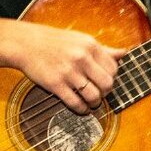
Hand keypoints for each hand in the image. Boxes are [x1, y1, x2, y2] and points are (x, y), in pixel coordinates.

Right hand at [0, 16, 122, 114]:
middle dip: (106, 93)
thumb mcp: (81, 40)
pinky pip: (75, 103)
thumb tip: (124, 53)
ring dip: (95, 104)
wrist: (26, 44)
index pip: (113, 68)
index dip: (112, 78)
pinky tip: (80, 108)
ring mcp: (68, 72)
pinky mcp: (55, 84)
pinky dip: (81, 110)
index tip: (104, 82)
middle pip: (107, 84)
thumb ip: (103, 49)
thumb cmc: (55, 42)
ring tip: (91, 103)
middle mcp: (82, 58)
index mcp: (90, 46)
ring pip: (93, 96)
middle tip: (100, 94)